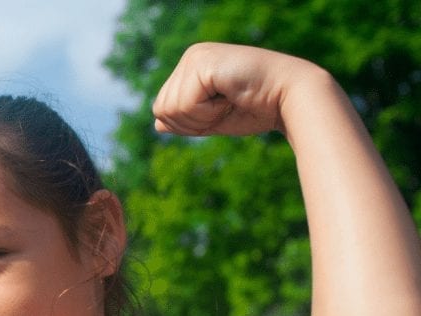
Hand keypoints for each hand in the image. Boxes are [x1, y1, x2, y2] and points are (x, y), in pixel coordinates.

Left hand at [152, 42, 318, 136]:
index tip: (220, 112)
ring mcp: (195, 57)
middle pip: (161, 109)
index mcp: (191, 68)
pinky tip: (229, 97)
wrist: (290, 98)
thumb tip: (158, 124)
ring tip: (228, 100)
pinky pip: (185, 104)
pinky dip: (207, 112)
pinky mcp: (203, 63)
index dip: (188, 124)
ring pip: (170, 108)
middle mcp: (191, 57)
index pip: (163, 108)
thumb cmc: (257, 109)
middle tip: (224, 107)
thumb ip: (187, 119)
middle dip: (192, 121)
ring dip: (201, 116)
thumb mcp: (214, 119)